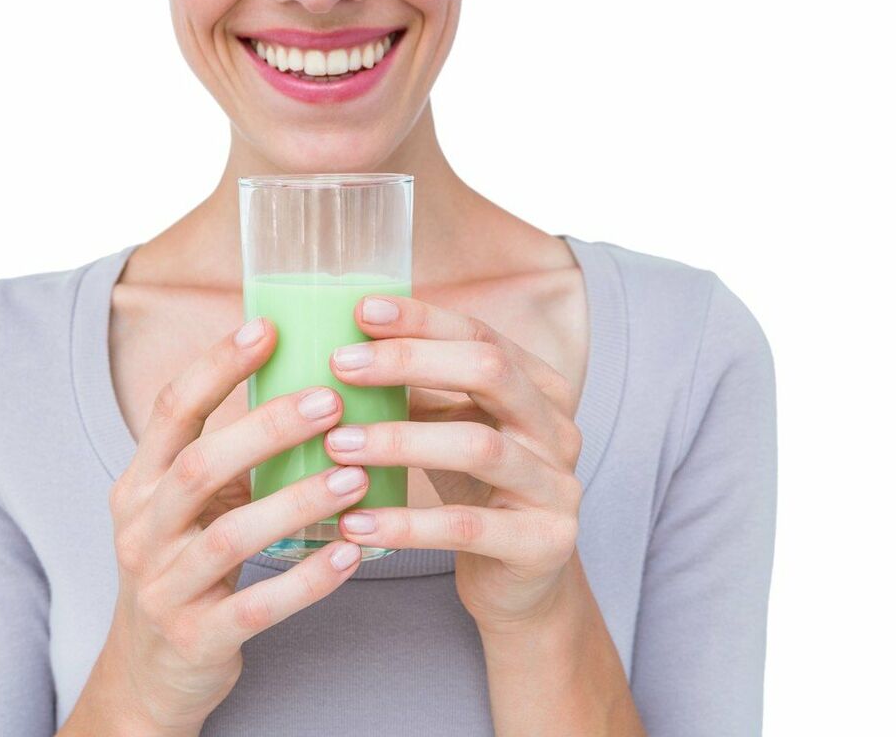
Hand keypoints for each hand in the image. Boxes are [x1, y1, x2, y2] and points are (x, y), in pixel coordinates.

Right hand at [63, 317, 366, 735]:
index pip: (171, 411)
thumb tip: (299, 382)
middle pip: (198, 465)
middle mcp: (142, 530)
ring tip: (356, 474)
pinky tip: (352, 553)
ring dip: (298, 500)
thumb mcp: (185, 508)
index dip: (217, 365)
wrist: (151, 673)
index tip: (269, 327)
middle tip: (331, 400)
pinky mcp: (196, 637)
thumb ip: (223, 457)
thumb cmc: (185, 568)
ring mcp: (164, 587)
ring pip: (231, 536)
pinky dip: (307, 579)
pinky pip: (257, 606)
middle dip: (266, 428)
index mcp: (139, 485)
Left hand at [324, 295, 583, 633]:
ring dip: (400, 441)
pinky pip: (465, 528)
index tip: (361, 311)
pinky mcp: (543, 542)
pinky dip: (406, 524)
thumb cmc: (474, 493)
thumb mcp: (448, 430)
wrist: (520, 584)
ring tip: (338, 445)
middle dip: (410, 362)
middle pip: (490, 372)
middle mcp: (558, 427)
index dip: (422, 320)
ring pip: (478, 447)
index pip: (480, 335)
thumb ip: (416, 390)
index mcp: (539, 387)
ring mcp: (558, 485)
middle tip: (340, 367)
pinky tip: (354, 524)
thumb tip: (341, 347)